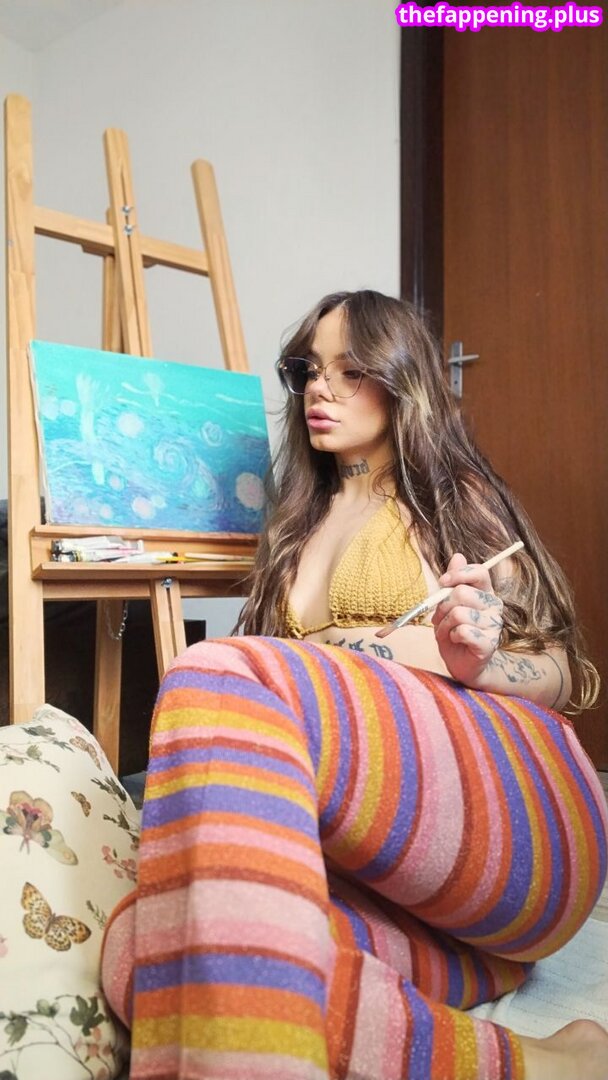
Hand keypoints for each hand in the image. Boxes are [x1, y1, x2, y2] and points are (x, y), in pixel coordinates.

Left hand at [431, 552, 503, 687]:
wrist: (462, 663)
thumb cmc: (454, 631)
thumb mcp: (448, 604)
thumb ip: (452, 582)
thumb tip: (458, 556)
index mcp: (486, 592)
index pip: (480, 572)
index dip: (458, 574)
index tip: (443, 582)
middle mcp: (494, 606)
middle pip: (462, 592)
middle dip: (443, 606)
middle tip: (440, 618)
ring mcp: (494, 625)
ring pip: (458, 613)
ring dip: (444, 624)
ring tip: (447, 632)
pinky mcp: (488, 643)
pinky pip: (461, 631)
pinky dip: (451, 637)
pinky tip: (456, 641)